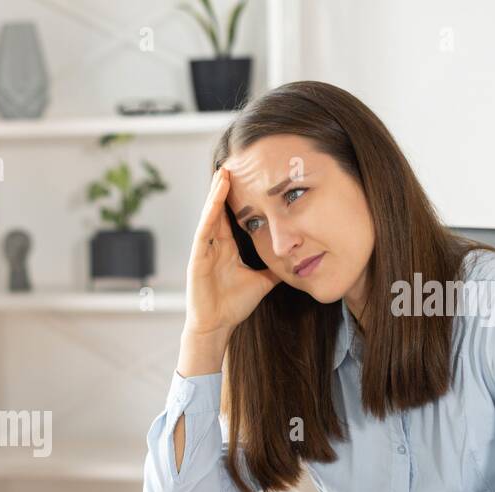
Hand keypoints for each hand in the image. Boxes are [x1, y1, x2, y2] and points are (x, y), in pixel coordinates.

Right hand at [184, 166, 280, 336]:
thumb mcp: (262, 281)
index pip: (232, 215)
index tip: (247, 176)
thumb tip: (296, 261)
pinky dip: (210, 213)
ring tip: (223, 172)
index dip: (239, 196)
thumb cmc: (234, 305)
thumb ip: (275, 269)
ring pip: (209, 215)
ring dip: (215, 194)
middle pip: (219, 209)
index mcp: (227, 247)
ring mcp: (204, 250)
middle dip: (224, 187)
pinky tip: (216, 197)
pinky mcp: (197, 258)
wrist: (217, 326)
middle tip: (233, 163)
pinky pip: (204, 231)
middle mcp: (214, 244)